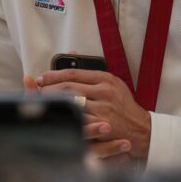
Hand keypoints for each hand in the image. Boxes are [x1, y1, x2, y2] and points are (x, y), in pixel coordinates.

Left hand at [25, 70, 151, 159]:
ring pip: (70, 103)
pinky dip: (64, 116)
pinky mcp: (103, 124)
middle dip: (49, 88)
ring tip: (42, 102)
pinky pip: (78, 119)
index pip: (72, 73)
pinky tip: (55, 116)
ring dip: (53, 102)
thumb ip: (90, 71)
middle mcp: (104, 91)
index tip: (41, 77)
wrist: (143, 128)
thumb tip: (70, 53)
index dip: (53, 75)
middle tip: (37, 90)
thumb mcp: (112, 83)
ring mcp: (104, 108)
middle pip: (68, 87)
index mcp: (105, 79)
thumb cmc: (123, 104)